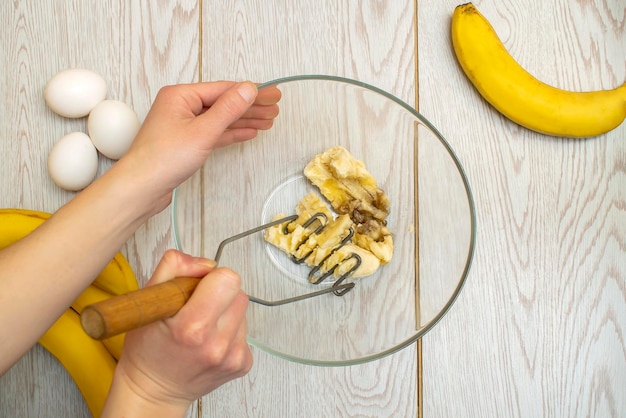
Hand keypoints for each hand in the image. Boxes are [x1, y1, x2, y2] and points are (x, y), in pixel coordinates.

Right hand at [102, 250, 250, 416]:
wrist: (154, 391)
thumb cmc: (147, 348)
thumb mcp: (147, 299)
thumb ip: (175, 267)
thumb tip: (207, 263)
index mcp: (193, 327)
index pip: (228, 279)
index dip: (212, 278)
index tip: (197, 289)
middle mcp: (218, 345)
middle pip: (239, 293)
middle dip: (220, 294)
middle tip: (197, 308)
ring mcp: (233, 357)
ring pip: (242, 311)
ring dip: (225, 312)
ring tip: (201, 327)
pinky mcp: (243, 364)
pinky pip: (244, 330)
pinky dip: (229, 330)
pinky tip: (209, 341)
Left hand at [118, 81, 280, 212]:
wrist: (141, 188)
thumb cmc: (163, 159)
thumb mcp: (203, 131)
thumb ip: (228, 109)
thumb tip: (248, 89)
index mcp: (181, 95)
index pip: (224, 90)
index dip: (251, 92)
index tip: (272, 93)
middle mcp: (181, 106)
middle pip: (224, 103)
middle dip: (251, 106)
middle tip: (275, 106)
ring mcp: (183, 125)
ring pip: (220, 119)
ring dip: (244, 120)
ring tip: (268, 121)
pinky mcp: (186, 143)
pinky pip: (214, 132)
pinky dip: (231, 132)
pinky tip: (248, 132)